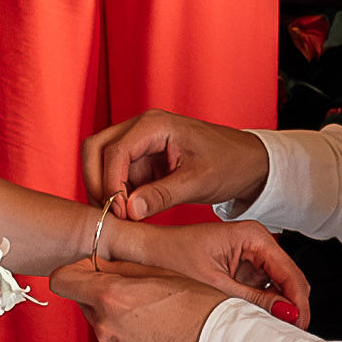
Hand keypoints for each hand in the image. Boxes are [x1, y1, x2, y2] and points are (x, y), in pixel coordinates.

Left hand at [49, 259, 229, 341]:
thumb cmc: (203, 311)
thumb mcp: (163, 274)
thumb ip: (121, 268)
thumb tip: (98, 263)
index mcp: (111, 298)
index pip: (62, 280)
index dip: (75, 272)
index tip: (87, 271)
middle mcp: (105, 329)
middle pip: (87, 304)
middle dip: (105, 297)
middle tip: (139, 295)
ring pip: (104, 328)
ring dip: (120, 322)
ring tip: (156, 320)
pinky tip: (157, 339)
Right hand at [83, 109, 270, 220]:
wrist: (246, 162)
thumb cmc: (228, 163)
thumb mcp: (198, 182)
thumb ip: (163, 195)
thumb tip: (129, 210)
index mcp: (154, 124)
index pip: (114, 151)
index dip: (109, 183)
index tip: (118, 211)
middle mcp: (140, 128)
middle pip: (95, 149)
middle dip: (95, 181)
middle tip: (109, 212)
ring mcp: (139, 144)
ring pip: (100, 162)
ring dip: (103, 189)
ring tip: (120, 217)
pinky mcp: (141, 160)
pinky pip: (115, 175)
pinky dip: (115, 194)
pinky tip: (128, 214)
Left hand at [104, 218, 310, 328]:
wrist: (143, 252)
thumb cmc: (170, 255)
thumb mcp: (214, 283)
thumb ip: (252, 300)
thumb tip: (285, 316)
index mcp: (253, 236)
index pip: (290, 271)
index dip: (298, 301)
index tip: (299, 325)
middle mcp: (255, 244)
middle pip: (288, 281)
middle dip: (290, 308)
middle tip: (289, 335)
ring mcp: (249, 259)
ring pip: (276, 289)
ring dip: (275, 310)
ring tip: (272, 333)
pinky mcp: (240, 273)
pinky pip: (260, 292)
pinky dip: (260, 308)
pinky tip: (255, 325)